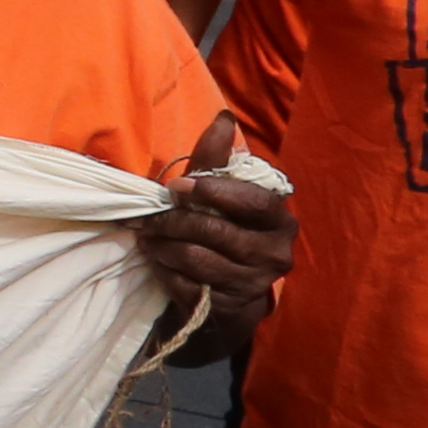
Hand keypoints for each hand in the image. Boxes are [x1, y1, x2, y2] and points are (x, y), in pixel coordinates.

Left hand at [134, 116, 294, 356]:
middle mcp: (275, 254)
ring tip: (149, 238)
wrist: (225, 295)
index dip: (213, 192)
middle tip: (148, 218)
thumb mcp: (219, 196)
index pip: (253, 202)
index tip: (177, 188)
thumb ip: (217, 160)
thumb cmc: (222, 231)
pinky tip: (159, 263)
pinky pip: (186, 285)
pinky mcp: (229, 308)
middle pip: (216, 231)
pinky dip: (165, 271)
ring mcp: (254, 284)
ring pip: (196, 258)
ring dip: (163, 246)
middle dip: (174, 222)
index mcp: (279, 221)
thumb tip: (224, 118)